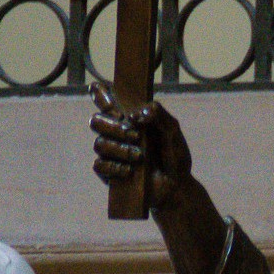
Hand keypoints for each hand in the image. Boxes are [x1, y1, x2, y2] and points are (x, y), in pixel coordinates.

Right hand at [89, 84, 192, 208]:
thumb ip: (159, 114)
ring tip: (140, 157)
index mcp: (129, 119)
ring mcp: (111, 153)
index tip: (98, 88)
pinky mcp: (109, 173)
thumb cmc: (174, 156)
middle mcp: (116, 133)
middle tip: (136, 136)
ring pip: (99, 144)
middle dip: (114, 127)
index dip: (99, 94)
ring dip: (120, 149)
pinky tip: (130, 171)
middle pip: (96, 121)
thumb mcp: (172, 131)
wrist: (177, 186)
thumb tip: (137, 113)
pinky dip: (115, 167)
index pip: (106, 102)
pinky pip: (99, 166)